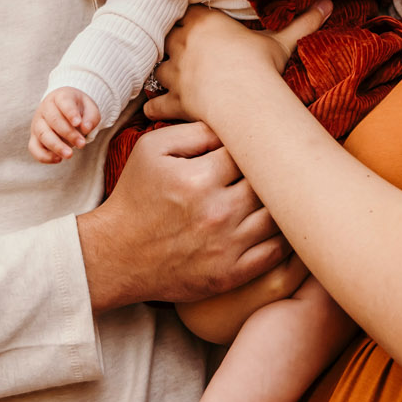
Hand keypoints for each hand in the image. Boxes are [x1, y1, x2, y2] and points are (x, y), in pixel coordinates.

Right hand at [30, 87, 98, 162]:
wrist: (65, 109)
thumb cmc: (79, 109)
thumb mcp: (90, 108)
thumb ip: (91, 117)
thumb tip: (85, 128)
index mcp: (60, 96)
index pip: (63, 102)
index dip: (70, 113)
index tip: (78, 123)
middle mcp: (45, 108)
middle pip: (53, 120)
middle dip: (68, 133)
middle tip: (82, 144)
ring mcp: (37, 123)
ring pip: (43, 134)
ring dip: (56, 146)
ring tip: (70, 155)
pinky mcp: (34, 138)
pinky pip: (34, 148)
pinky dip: (44, 156)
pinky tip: (58, 159)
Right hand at [75, 122, 288, 311]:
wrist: (116, 254)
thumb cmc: (136, 196)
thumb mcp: (151, 149)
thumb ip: (194, 130)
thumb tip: (231, 126)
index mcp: (199, 179)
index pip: (248, 152)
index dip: (251, 147)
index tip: (252, 148)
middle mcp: (217, 212)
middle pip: (267, 183)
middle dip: (270, 173)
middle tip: (276, 167)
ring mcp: (226, 246)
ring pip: (277, 216)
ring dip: (281, 203)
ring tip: (282, 193)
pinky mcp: (230, 274)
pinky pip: (275, 252)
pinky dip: (285, 237)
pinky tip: (283, 225)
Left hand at [143, 0, 331, 126]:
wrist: (244, 98)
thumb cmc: (260, 65)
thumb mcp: (282, 42)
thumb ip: (303, 22)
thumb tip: (329, 4)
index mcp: (205, 22)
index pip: (189, 12)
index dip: (191, 17)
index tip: (197, 21)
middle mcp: (183, 43)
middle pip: (169, 35)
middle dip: (174, 41)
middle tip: (183, 48)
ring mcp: (175, 73)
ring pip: (158, 68)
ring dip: (163, 73)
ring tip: (169, 77)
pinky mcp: (174, 100)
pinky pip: (156, 104)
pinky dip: (154, 108)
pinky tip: (154, 109)